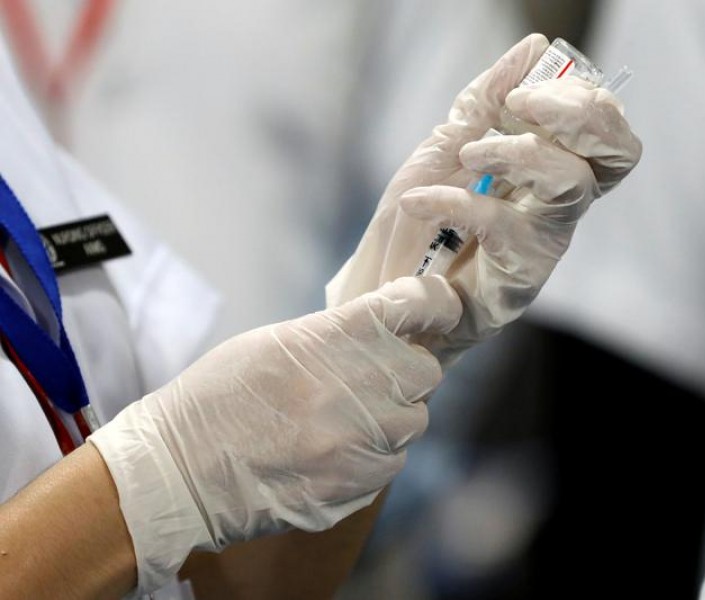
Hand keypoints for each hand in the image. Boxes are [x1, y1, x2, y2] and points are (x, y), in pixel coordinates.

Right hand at [88, 276, 460, 595]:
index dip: (436, 303)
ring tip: (344, 421)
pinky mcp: (359, 485)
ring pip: (414, 420)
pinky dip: (374, 455)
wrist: (179, 472)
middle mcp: (362, 386)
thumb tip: (386, 332)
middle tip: (372, 377)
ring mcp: (364, 440)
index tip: (437, 308)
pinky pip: (393, 462)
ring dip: (391, 417)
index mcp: (337, 337)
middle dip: (406, 371)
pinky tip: (334, 454)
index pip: (419, 304)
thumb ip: (338, 335)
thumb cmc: (218, 397)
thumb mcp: (276, 342)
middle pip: (426, 370)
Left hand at [326, 33, 641, 365]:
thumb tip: (535, 47)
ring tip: (469, 153)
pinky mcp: (521, 276)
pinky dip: (456, 202)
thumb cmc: (423, 222)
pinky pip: (503, 225)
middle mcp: (561, 203)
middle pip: (617, 153)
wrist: (389, 290)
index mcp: (553, 168)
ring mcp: (546, 240)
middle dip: (580, 115)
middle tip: (524, 106)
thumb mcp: (447, 146)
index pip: (605, 127)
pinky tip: (418, 201)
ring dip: (520, 151)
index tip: (525, 91)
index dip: (583, 98)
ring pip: (572, 183)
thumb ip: (487, 101)